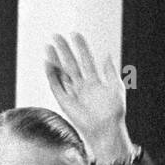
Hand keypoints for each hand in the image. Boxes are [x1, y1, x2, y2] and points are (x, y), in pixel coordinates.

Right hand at [45, 33, 133, 164]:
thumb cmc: (114, 113)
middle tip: (57, 35)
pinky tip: (48, 62)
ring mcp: (72, 92)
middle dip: (64, 49)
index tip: (76, 34)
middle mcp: (82, 85)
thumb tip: (107, 55)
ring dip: (55, 59)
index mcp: (94, 81)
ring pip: (61, 72)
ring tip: (49, 46)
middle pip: (71, 63)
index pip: (85, 60)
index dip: (81, 48)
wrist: (106, 130)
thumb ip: (110, 72)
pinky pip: (55, 85)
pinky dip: (51, 74)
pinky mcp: (64, 101)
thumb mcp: (116, 89)